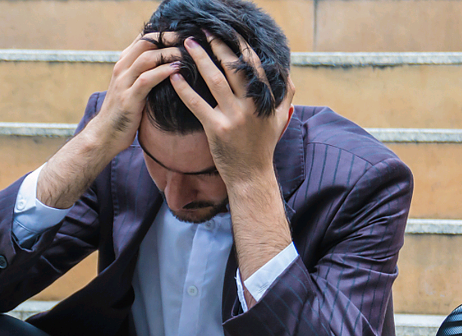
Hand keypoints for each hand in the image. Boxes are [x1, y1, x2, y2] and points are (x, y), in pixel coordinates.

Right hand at [87, 33, 182, 157]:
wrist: (105, 134)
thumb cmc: (124, 112)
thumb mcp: (132, 88)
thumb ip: (144, 74)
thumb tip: (168, 65)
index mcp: (123, 64)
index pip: (143, 39)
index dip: (163, 33)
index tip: (183, 33)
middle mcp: (121, 69)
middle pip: (146, 43)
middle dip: (168, 38)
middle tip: (189, 38)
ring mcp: (123, 82)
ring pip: (147, 58)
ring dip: (169, 53)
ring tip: (187, 52)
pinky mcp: (128, 98)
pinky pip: (147, 79)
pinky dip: (163, 72)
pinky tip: (177, 69)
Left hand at [170, 34, 294, 188]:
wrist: (251, 176)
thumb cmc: (263, 147)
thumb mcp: (280, 120)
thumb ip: (285, 96)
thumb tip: (287, 74)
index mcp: (264, 101)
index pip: (255, 66)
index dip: (242, 47)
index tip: (231, 33)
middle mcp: (250, 106)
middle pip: (233, 68)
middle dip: (219, 46)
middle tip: (205, 32)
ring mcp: (233, 118)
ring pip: (215, 81)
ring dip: (201, 60)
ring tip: (188, 44)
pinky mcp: (217, 129)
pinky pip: (197, 104)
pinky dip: (184, 89)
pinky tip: (174, 76)